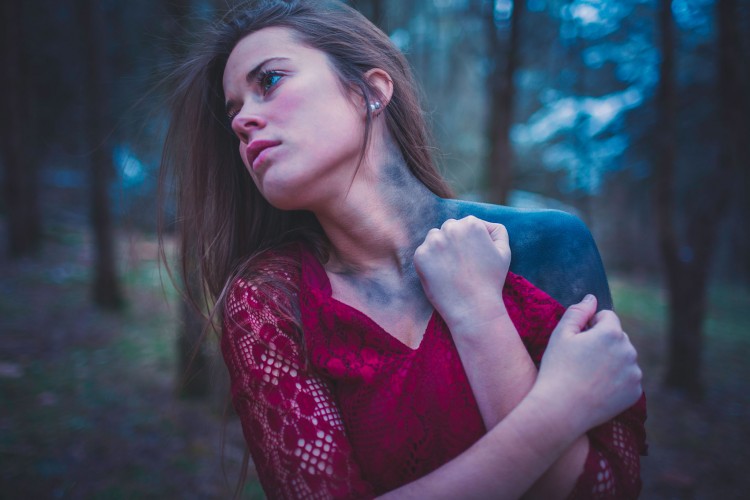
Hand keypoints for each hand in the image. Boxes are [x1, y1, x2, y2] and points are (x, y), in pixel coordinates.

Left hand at [413, 216, 510, 330]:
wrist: (473, 308)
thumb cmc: (491, 281)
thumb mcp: (504, 252)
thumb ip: (497, 232)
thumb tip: (485, 225)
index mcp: (471, 224)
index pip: (466, 224)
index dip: (470, 242)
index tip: (474, 258)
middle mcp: (451, 227)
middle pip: (449, 228)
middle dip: (454, 242)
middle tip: (462, 264)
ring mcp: (433, 241)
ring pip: (434, 238)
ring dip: (440, 248)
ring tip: (451, 269)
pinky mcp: (420, 256)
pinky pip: (423, 253)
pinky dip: (429, 262)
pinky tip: (441, 274)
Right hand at [533, 295, 642, 433]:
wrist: (561, 409)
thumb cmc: (557, 369)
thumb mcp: (561, 335)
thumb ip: (578, 312)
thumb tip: (592, 298)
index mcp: (611, 332)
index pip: (607, 317)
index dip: (590, 326)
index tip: (577, 342)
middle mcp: (629, 350)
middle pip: (617, 337)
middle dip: (603, 342)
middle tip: (580, 360)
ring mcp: (634, 373)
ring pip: (623, 357)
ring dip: (611, 360)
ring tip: (588, 375)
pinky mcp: (635, 392)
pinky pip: (627, 377)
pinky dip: (616, 380)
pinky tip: (597, 388)